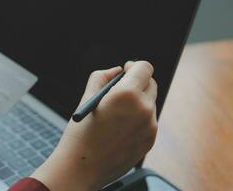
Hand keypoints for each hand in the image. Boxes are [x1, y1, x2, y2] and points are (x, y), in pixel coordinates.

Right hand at [32, 61, 157, 190]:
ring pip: (150, 103)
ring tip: (119, 113)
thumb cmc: (81, 132)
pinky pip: (150, 120)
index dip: (135, 66)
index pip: (145, 67)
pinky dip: (140, 118)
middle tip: (123, 89)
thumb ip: (103, 76)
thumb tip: (117, 71)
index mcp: (127, 94)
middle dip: (138, 82)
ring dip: (139, 101)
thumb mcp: (87, 97)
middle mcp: (143, 109)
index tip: (127, 71)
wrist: (83, 167)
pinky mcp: (150, 140)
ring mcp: (150, 126)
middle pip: (151, 83)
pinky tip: (122, 127)